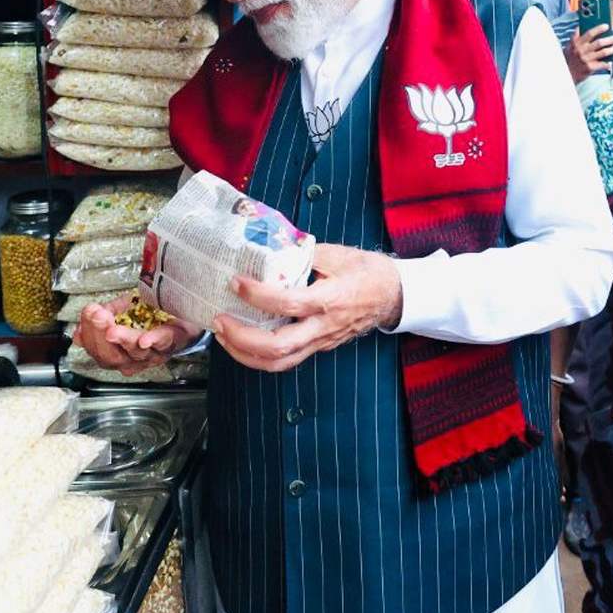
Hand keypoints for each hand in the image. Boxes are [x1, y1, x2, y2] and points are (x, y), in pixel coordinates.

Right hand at [73, 298, 203, 375]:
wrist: (183, 312)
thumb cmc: (151, 315)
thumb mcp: (120, 311)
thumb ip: (101, 319)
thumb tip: (80, 331)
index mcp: (119, 354)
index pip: (99, 352)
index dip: (90, 335)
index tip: (88, 313)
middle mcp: (136, 359)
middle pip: (114, 357)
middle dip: (101, 337)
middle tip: (97, 318)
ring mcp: (156, 353)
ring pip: (136, 352)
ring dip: (123, 339)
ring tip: (113, 330)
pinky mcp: (174, 341)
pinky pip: (163, 343)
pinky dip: (154, 341)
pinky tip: (145, 340)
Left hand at [210, 244, 403, 372]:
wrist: (393, 296)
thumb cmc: (368, 272)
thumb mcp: (337, 253)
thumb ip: (303, 253)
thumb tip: (269, 250)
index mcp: (331, 299)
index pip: (289, 303)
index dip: (258, 295)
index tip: (237, 282)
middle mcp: (324, 326)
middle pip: (279, 347)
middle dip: (242, 338)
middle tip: (220, 320)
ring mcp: (321, 341)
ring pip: (280, 363)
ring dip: (245, 354)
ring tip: (223, 336)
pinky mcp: (318, 346)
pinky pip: (286, 360)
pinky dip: (259, 356)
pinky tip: (242, 343)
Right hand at [566, 24, 612, 81]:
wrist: (567, 73)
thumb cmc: (570, 58)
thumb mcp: (570, 45)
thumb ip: (575, 36)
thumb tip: (581, 26)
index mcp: (577, 43)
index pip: (589, 33)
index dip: (599, 29)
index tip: (607, 26)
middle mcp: (582, 50)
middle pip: (599, 43)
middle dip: (610, 39)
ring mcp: (586, 59)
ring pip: (603, 52)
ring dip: (612, 49)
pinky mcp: (590, 68)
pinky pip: (602, 64)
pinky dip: (608, 63)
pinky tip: (611, 62)